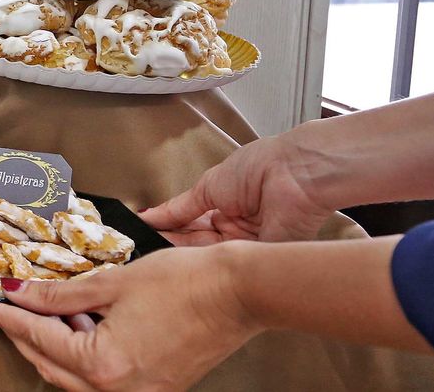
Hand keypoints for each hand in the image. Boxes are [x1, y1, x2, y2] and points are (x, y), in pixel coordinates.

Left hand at [0, 246, 257, 390]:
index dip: (6, 317)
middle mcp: (119, 391)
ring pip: (75, 378)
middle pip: (51, 366)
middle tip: (8, 306)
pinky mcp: (155, 389)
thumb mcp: (112, 283)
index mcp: (104, 365)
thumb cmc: (186, 282)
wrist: (240, 292)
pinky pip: (102, 380)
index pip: (38, 339)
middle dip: (26, 334)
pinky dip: (85, 355)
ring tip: (49, 311)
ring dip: (56, 346)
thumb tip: (20, 293)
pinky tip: (83, 326)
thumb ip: (60, 295)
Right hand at [139, 135, 332, 244]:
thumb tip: (148, 216)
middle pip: (195, 243)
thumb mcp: (207, 187)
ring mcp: (246, 247)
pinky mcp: (259, 259)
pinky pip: (227, 263)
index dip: (166, 230)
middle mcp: (234, 231)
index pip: (188, 224)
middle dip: (169, 244)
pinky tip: (180, 265)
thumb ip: (178, 209)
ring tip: (153, 256)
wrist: (293, 173)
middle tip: (141, 250)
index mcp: (224, 208)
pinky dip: (204, 263)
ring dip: (183, 255)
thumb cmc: (255, 169)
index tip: (140, 237)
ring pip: (207, 255)